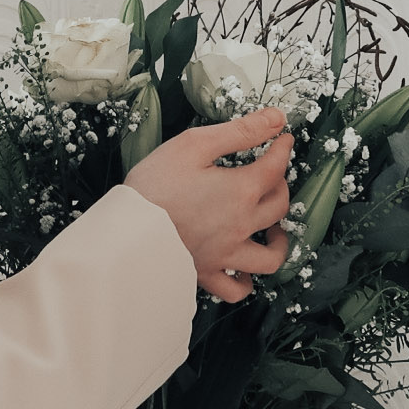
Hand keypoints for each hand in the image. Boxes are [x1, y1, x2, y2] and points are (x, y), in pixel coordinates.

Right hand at [123, 108, 294, 302]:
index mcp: (241, 191)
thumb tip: (277, 119)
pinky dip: (245, 281)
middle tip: (270, 175)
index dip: (283, 149)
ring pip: (270, 256)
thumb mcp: (195, 144)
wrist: (124, 230)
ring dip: (278, 240)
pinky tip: (242, 270)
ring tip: (270, 229)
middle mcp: (241, 226)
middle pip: (278, 206)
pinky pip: (236, 289)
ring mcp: (226, 254)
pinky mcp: (206, 273)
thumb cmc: (154, 186)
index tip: (283, 140)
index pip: (276, 167)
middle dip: (280, 185)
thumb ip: (240, 131)